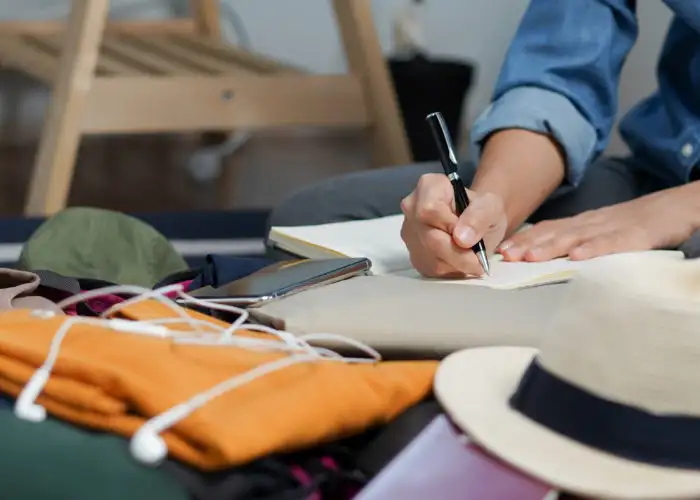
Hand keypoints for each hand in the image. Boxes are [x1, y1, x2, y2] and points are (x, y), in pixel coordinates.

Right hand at [400, 173, 507, 277]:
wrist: (476, 224)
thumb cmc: (480, 212)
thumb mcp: (491, 207)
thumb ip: (479, 216)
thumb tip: (462, 238)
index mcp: (429, 187)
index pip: (430, 210)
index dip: (450, 227)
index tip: (469, 239)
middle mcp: (412, 208)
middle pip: (428, 237)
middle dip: (457, 253)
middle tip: (478, 260)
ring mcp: (409, 232)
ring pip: (429, 256)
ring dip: (455, 263)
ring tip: (471, 257)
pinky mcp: (413, 254)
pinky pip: (429, 268)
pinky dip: (449, 270)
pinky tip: (459, 261)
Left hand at [498, 188, 696, 261]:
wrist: (673, 208)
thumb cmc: (631, 225)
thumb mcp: (597, 231)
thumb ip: (573, 241)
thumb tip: (541, 257)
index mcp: (580, 225)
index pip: (546, 231)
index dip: (522, 241)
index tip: (500, 252)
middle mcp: (589, 225)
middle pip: (553, 234)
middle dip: (527, 245)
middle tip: (504, 256)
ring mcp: (611, 229)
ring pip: (576, 238)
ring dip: (550, 247)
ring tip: (528, 257)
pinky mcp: (634, 236)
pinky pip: (611, 243)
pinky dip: (593, 249)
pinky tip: (577, 257)